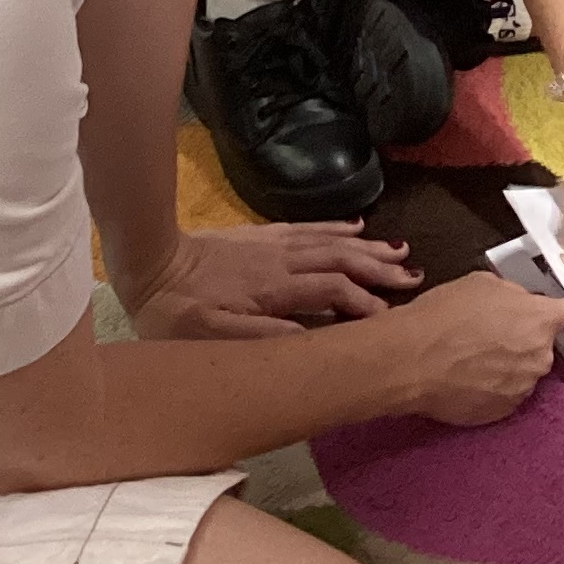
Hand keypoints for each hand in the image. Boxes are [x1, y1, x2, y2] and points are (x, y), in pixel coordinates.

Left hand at [123, 224, 420, 340]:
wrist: (147, 262)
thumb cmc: (175, 312)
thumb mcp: (212, 337)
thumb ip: (263, 336)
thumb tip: (314, 338)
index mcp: (276, 287)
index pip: (333, 292)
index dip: (365, 303)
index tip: (392, 318)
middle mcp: (282, 260)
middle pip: (341, 260)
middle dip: (380, 268)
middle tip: (415, 277)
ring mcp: (273, 244)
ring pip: (331, 240)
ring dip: (367, 246)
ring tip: (400, 250)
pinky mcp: (261, 236)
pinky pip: (309, 227)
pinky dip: (336, 226)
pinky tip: (355, 225)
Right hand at [402, 271, 563, 425]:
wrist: (411, 360)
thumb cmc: (445, 314)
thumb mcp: (483, 283)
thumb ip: (513, 295)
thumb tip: (520, 305)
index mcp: (540, 321)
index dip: (560, 313)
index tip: (552, 314)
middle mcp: (541, 358)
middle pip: (542, 346)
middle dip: (524, 340)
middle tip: (490, 335)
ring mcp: (523, 390)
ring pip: (523, 372)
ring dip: (508, 366)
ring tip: (472, 359)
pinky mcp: (503, 413)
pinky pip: (506, 394)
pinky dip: (492, 387)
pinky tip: (467, 378)